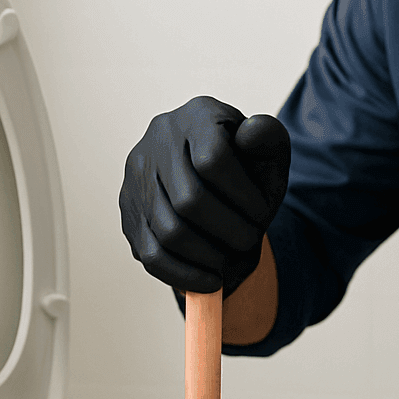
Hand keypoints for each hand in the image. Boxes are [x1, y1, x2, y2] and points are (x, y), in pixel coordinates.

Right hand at [120, 96, 290, 294]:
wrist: (217, 184)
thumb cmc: (248, 170)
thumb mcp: (269, 153)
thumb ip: (269, 141)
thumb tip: (252, 134)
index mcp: (198, 116)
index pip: (214, 160)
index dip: (244, 198)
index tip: (262, 214)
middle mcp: (159, 139)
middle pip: (190, 201)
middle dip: (229, 232)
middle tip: (249, 242)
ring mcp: (137, 176)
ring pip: (169, 232)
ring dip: (209, 258)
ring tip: (232, 261)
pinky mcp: (129, 212)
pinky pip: (151, 255)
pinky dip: (184, 276)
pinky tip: (211, 282)